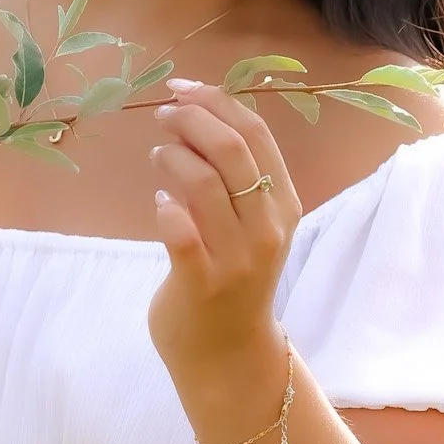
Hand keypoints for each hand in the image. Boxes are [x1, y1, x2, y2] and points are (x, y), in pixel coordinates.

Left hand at [147, 77, 299, 420]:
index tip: (184, 89)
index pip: (257, 135)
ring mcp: (237, 257)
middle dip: (192, 120)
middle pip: (232, 150)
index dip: (218, 102)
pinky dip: (165, 206)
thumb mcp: (253, 225)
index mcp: (285, 205)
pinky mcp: (201, 281)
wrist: (228, 353)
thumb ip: (237, 180)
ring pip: (204, 183)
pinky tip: (159, 200)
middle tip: (162, 115)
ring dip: (173, 157)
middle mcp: (268, 227)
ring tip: (158, 154)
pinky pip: (179, 231)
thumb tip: (199, 118)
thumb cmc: (234, 280)